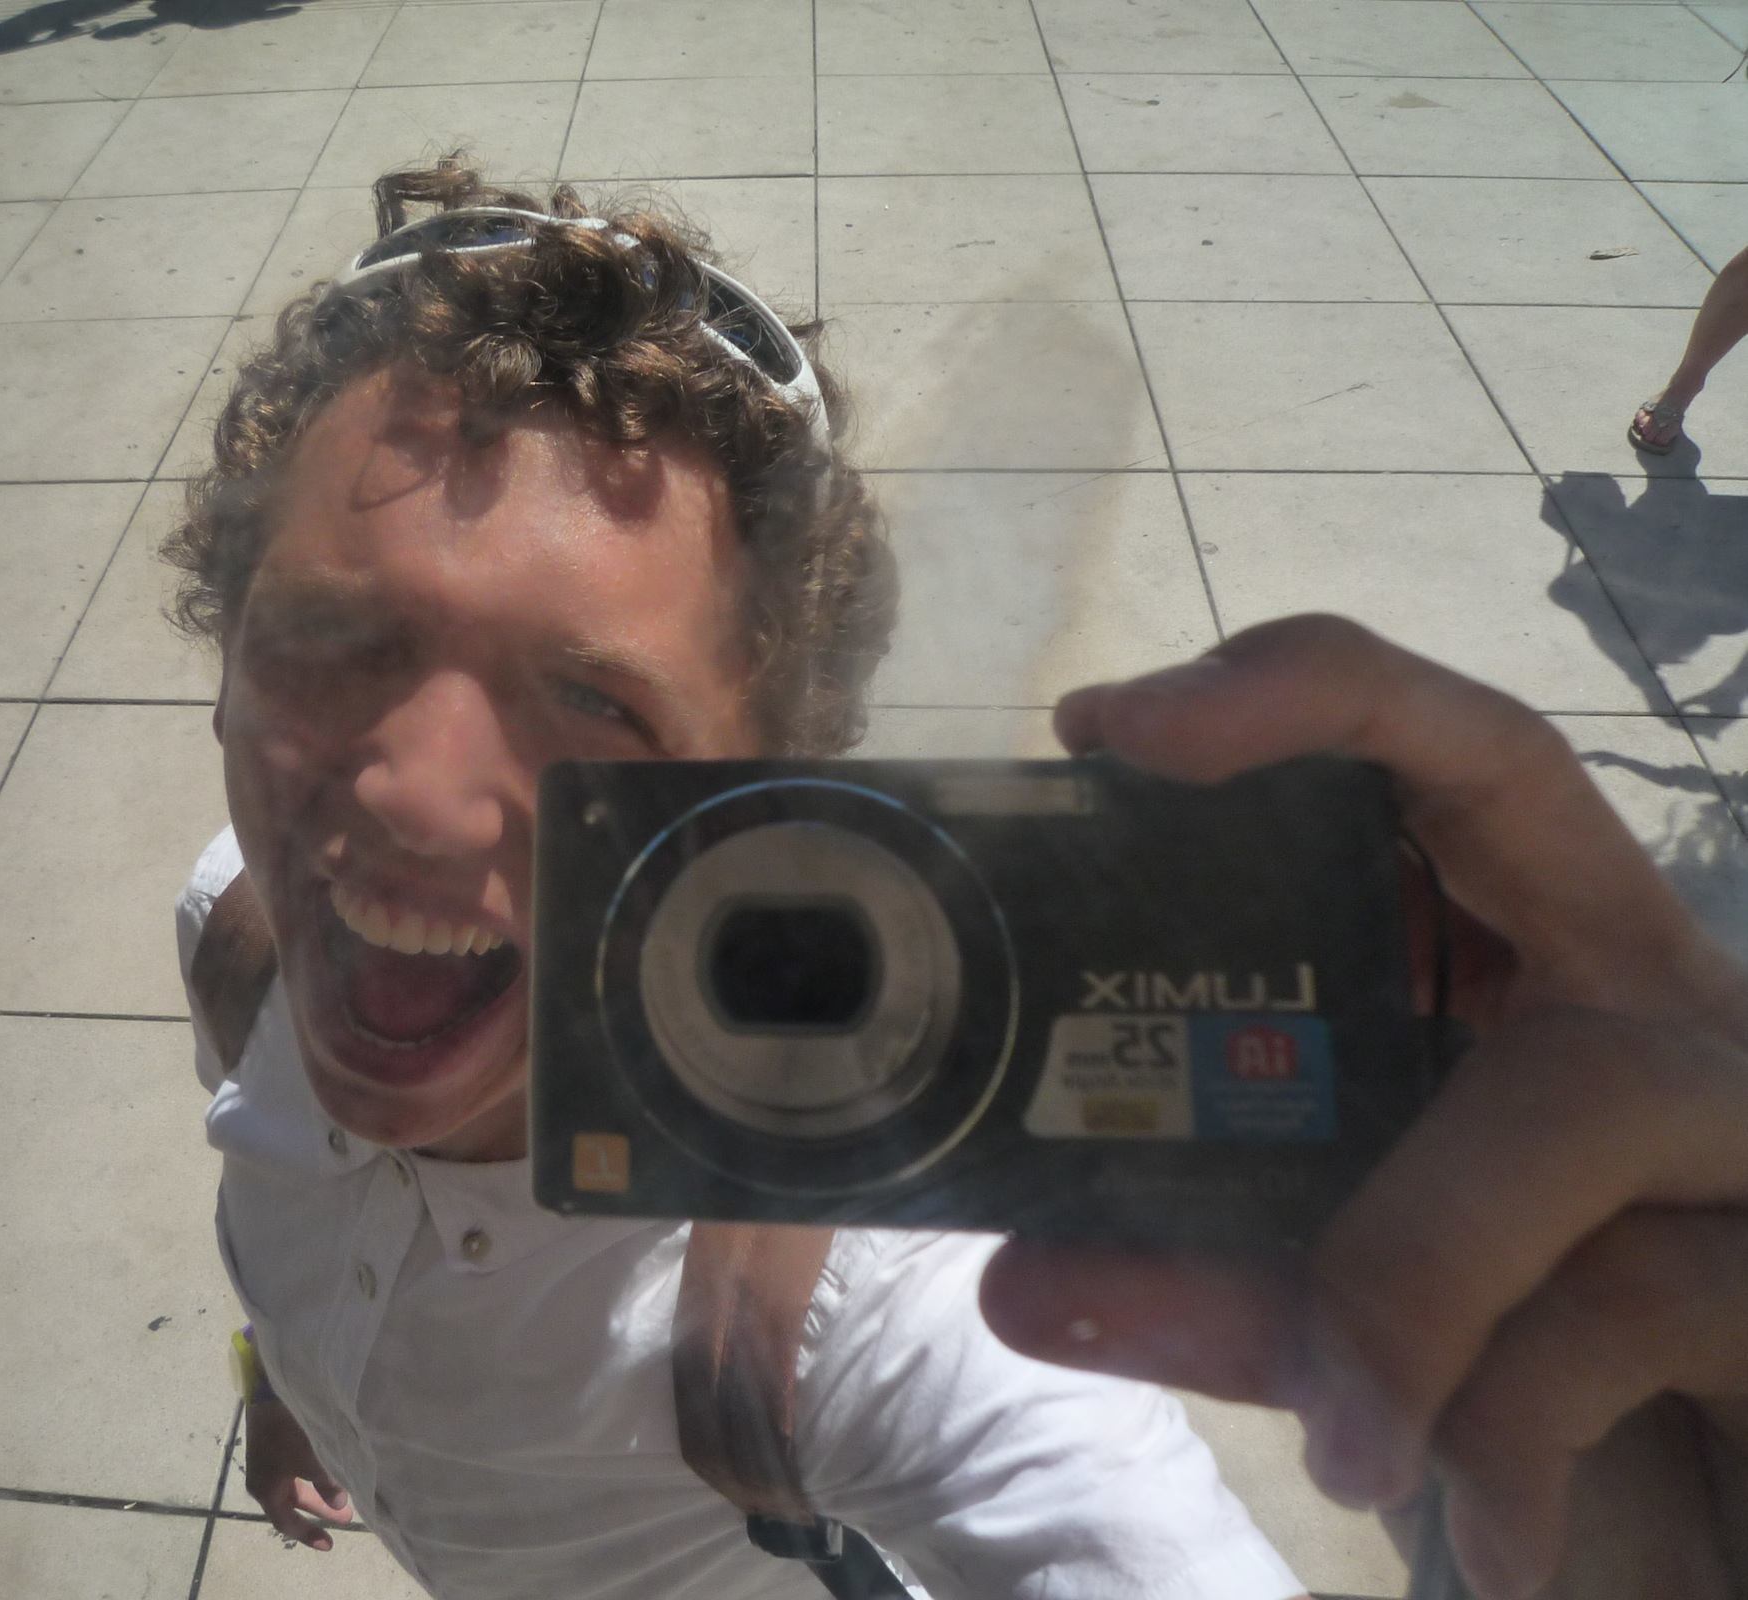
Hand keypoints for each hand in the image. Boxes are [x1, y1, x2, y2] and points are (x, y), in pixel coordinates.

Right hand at [243, 1396, 357, 1550]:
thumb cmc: (290, 1432)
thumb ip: (327, 1485)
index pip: (286, 1522)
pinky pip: (293, 1470)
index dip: (308, 1534)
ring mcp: (266, 1460)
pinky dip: (311, 1476)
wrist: (270, 1391)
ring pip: (294, 1485)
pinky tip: (326, 1469)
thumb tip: (338, 1504)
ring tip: (342, 1494)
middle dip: (319, 1511)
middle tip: (346, 1517)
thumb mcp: (312, 1461)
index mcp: (266, 1490)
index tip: (330, 1544)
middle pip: (292, 1503)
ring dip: (317, 1492)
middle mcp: (263, 1479)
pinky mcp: (272, 1443)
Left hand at [975, 615, 1747, 1599]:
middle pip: (1514, 780)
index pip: (1446, 767)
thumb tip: (1021, 1279)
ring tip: (1344, 1443)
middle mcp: (1656, 1003)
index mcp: (1537, 986)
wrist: (1729, 1537)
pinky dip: (1506, 1422)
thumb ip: (1221, 1281)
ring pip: (1571, 1098)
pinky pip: (1631, 1305)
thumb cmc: (1548, 1396)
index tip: (1108, 716)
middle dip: (1319, 722)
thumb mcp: (1361, 1321)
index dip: (1297, 694)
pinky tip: (1485, 1541)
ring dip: (1406, 1273)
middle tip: (1132, 736)